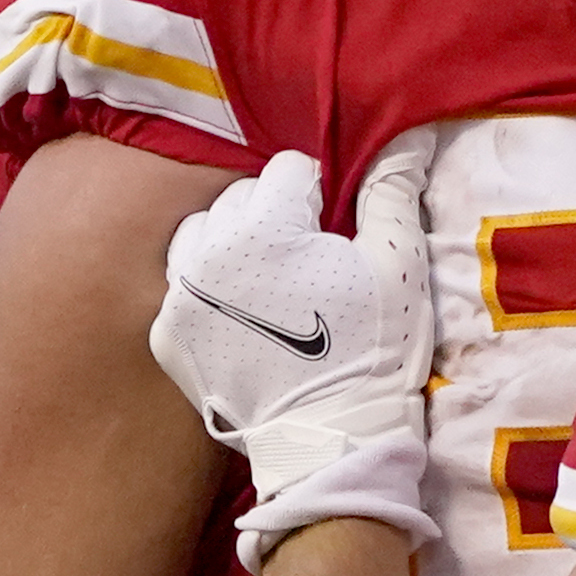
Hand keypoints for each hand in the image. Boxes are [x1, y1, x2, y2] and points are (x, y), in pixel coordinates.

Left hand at [149, 137, 439, 565]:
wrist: (333, 440)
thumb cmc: (373, 349)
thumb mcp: (398, 266)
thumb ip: (392, 191)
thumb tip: (407, 135)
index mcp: (265, 226)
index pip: (289, 170)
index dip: (320, 198)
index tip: (335, 236)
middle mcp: (209, 252)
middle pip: (242, 197)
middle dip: (275, 220)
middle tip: (308, 268)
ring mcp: (181, 296)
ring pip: (203, 234)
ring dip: (234, 248)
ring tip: (271, 288)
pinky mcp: (168, 334)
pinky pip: (183, 285)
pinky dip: (210, 293)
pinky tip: (245, 321)